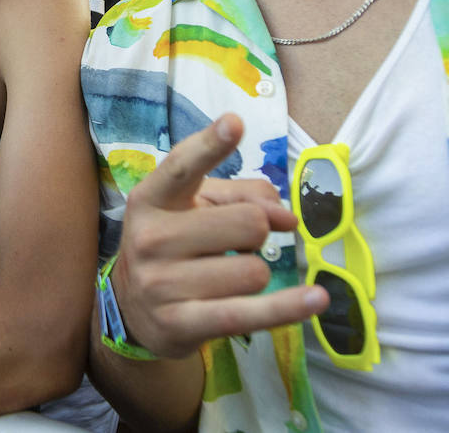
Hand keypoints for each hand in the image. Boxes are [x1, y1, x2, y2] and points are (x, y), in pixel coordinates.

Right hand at [111, 113, 326, 358]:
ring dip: (256, 271)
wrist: (132, 308)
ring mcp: (162, 284)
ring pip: (254, 271)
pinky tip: (316, 299)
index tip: (234, 124)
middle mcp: (151, 238)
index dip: (210, 145)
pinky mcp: (181, 323)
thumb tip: (287, 216)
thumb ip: (243, 196)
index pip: (182, 167)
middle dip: (259, 230)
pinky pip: (250, 313)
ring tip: (229, 276)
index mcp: (151, 199)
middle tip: (241, 241)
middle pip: (247, 222)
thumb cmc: (173, 244)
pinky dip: (288, 307)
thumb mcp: (194, 207)